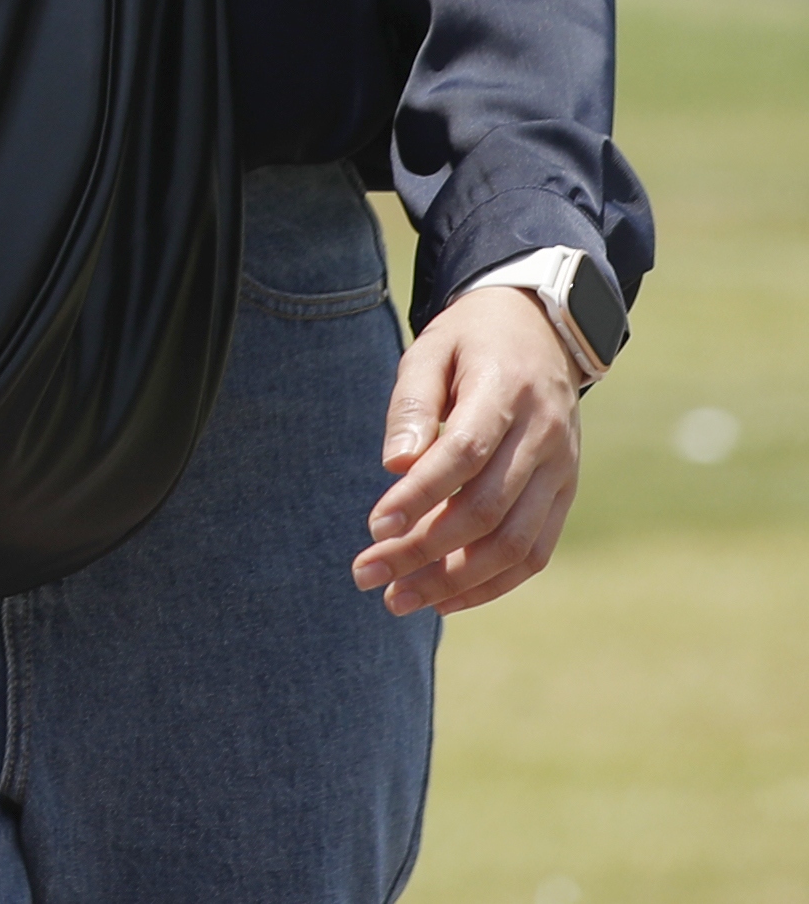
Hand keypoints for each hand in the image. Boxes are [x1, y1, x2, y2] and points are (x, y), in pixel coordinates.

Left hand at [356, 281, 586, 613]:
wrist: (540, 332)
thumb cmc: (469, 342)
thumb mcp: (430, 349)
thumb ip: (413, 404)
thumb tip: (395, 464)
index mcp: (507, 392)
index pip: (464, 456)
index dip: (420, 496)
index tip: (374, 527)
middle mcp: (545, 438)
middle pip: (486, 510)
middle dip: (423, 551)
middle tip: (367, 575)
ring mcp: (563, 471)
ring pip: (515, 544)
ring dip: (456, 581)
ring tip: (399, 599)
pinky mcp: (566, 494)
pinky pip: (535, 552)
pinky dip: (492, 583)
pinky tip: (445, 599)